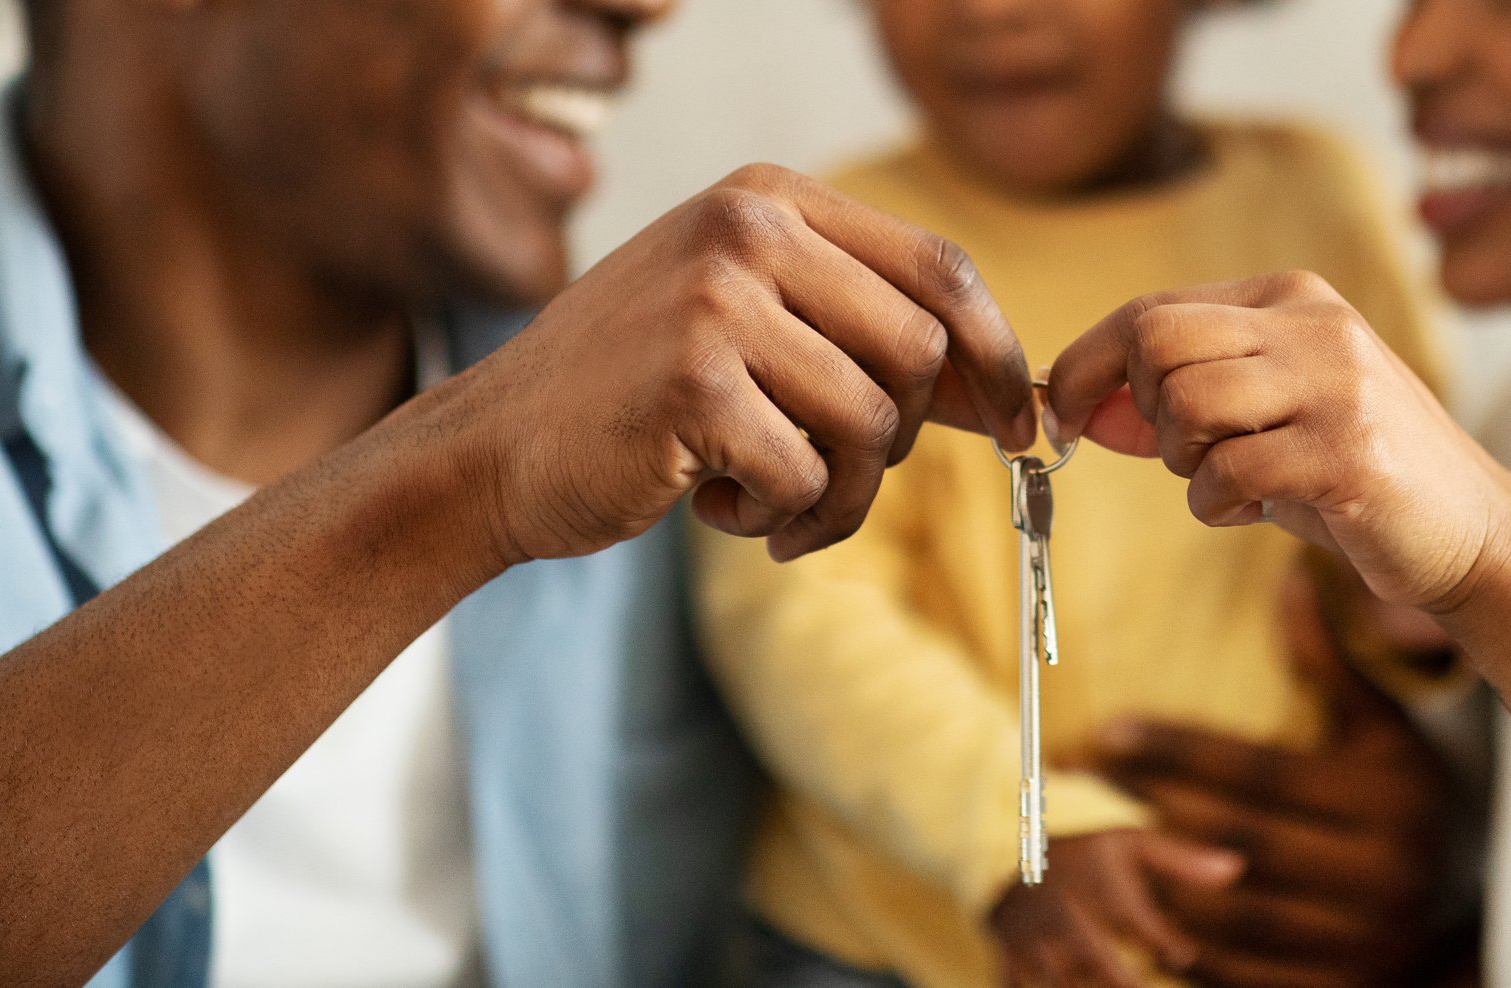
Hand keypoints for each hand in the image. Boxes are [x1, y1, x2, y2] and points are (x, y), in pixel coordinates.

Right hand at [427, 163, 1035, 565]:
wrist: (494, 447)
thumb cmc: (635, 396)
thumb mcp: (752, 324)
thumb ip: (863, 334)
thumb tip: (1010, 393)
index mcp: (771, 200)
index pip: (941, 268)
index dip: (996, 356)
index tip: (1017, 426)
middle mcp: (748, 229)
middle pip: (922, 351)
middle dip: (905, 441)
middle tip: (838, 478)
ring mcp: (717, 299)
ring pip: (875, 424)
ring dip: (840, 497)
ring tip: (773, 506)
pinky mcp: (693, 381)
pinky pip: (808, 476)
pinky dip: (780, 518)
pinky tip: (717, 508)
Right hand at [990, 828, 1243, 987]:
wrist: (1010, 856)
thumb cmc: (1090, 856)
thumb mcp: (1133, 845)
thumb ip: (1184, 861)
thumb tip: (1238, 868)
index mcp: (1099, 885)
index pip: (1136, 920)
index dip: (1162, 941)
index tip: (1182, 954)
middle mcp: (1066, 913)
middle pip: (1094, 956)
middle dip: (1119, 980)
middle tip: (1140, 987)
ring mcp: (1034, 938)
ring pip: (1056, 980)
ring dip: (1077, 986)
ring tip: (1113, 983)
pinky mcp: (1010, 956)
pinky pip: (1017, 985)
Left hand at [1046, 272, 1510, 611]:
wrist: (1469, 529)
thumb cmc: (1354, 473)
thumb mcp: (1268, 416)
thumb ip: (1183, 399)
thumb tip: (1082, 403)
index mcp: (1291, 298)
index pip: (1153, 308)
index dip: (1090, 364)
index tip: (1065, 414)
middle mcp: (1315, 325)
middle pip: (1158, 341)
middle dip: (1140, 412)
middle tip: (1182, 455)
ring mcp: (1336, 384)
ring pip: (1187, 402)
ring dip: (1184, 463)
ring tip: (1229, 482)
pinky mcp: (1347, 452)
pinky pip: (1228, 471)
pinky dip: (1217, 504)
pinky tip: (1254, 510)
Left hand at [1097, 567, 1460, 987]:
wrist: (1468, 922)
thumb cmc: (1414, 808)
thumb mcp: (1385, 736)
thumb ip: (1331, 669)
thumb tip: (1287, 579)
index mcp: (1390, 801)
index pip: (1259, 771)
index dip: (1176, 750)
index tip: (1108, 729)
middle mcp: (1382, 875)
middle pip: (1235, 840)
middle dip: (1149, 809)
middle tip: (1079, 784)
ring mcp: (1363, 945)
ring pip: (1229, 913)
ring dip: (1152, 883)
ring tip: (1089, 848)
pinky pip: (1241, 974)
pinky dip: (1181, 950)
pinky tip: (1132, 917)